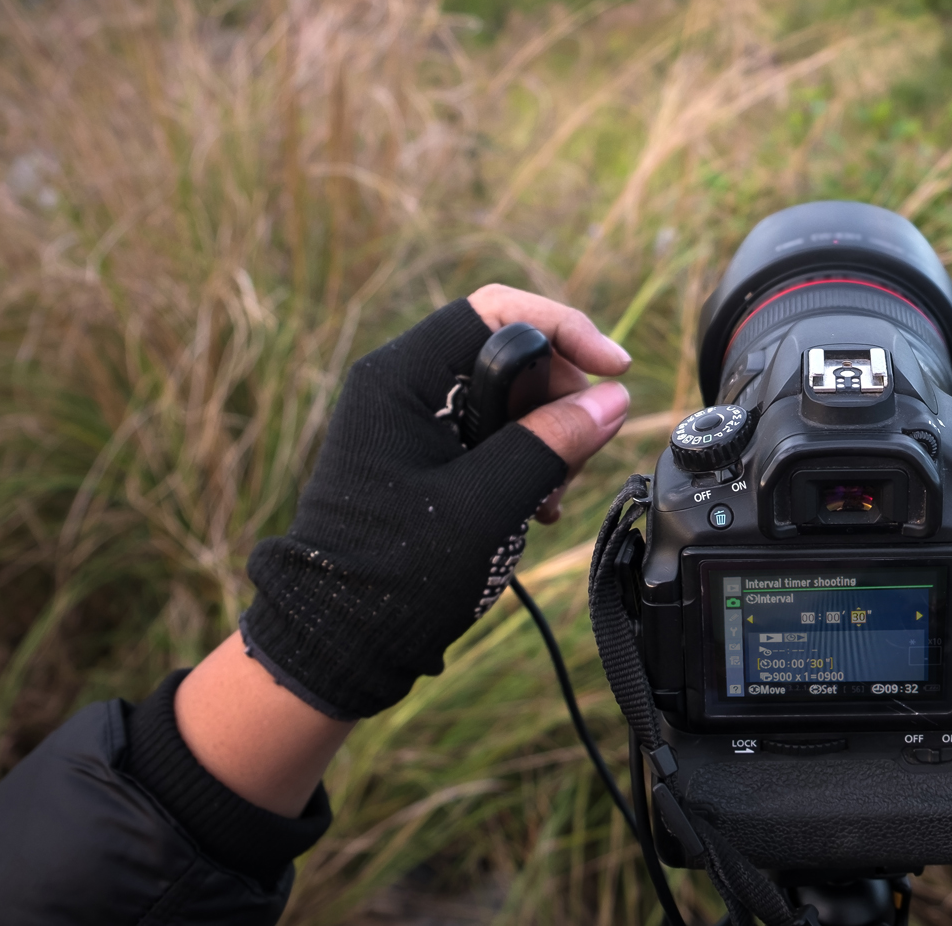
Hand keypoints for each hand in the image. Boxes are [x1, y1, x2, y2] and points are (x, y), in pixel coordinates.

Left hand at [179, 287, 629, 813]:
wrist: (338, 638)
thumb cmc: (395, 572)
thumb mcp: (486, 503)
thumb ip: (552, 442)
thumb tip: (613, 398)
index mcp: (401, 378)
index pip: (495, 312)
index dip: (564, 329)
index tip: (614, 369)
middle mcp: (402, 386)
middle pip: (508, 353)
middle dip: (559, 397)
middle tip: (584, 450)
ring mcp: (412, 421)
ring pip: (508, 397)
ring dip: (547, 436)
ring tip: (552, 494)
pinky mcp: (423, 455)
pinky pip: (493, 434)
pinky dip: (526, 459)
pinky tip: (537, 505)